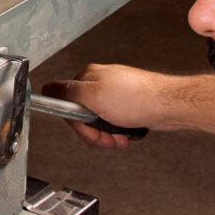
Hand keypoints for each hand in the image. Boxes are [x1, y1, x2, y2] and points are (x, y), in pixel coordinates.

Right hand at [43, 64, 214, 146]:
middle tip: (107, 136)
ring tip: (120, 137)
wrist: (169, 106)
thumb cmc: (138, 99)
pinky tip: (126, 134)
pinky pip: (114, 123)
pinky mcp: (127, 105)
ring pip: (100, 122)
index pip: (67, 103)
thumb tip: (45, 89)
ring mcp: (114, 94)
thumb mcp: (93, 96)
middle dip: (95, 132)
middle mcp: (100, 83)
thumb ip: (66, 93)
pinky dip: (119, 132)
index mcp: (88, 77)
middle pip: (84, 116)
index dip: (77, 122)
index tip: (88, 129)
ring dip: (108, 134)